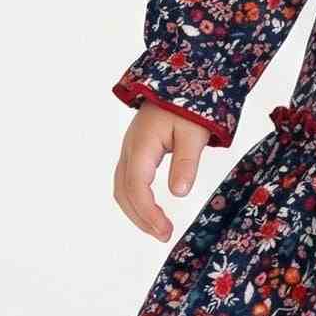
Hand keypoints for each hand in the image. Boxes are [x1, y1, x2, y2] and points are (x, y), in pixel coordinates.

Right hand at [113, 102, 210, 238]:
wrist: (179, 81)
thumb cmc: (188, 105)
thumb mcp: (194, 133)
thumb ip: (186, 162)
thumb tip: (179, 193)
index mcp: (142, 145)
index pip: (137, 188)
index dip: (148, 213)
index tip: (165, 230)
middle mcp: (130, 150)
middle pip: (124, 192)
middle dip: (140, 218)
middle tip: (163, 234)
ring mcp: (129, 150)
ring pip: (122, 188)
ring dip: (136, 212)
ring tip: (158, 228)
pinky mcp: (135, 152)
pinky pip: (127, 181)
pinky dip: (135, 200)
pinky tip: (151, 210)